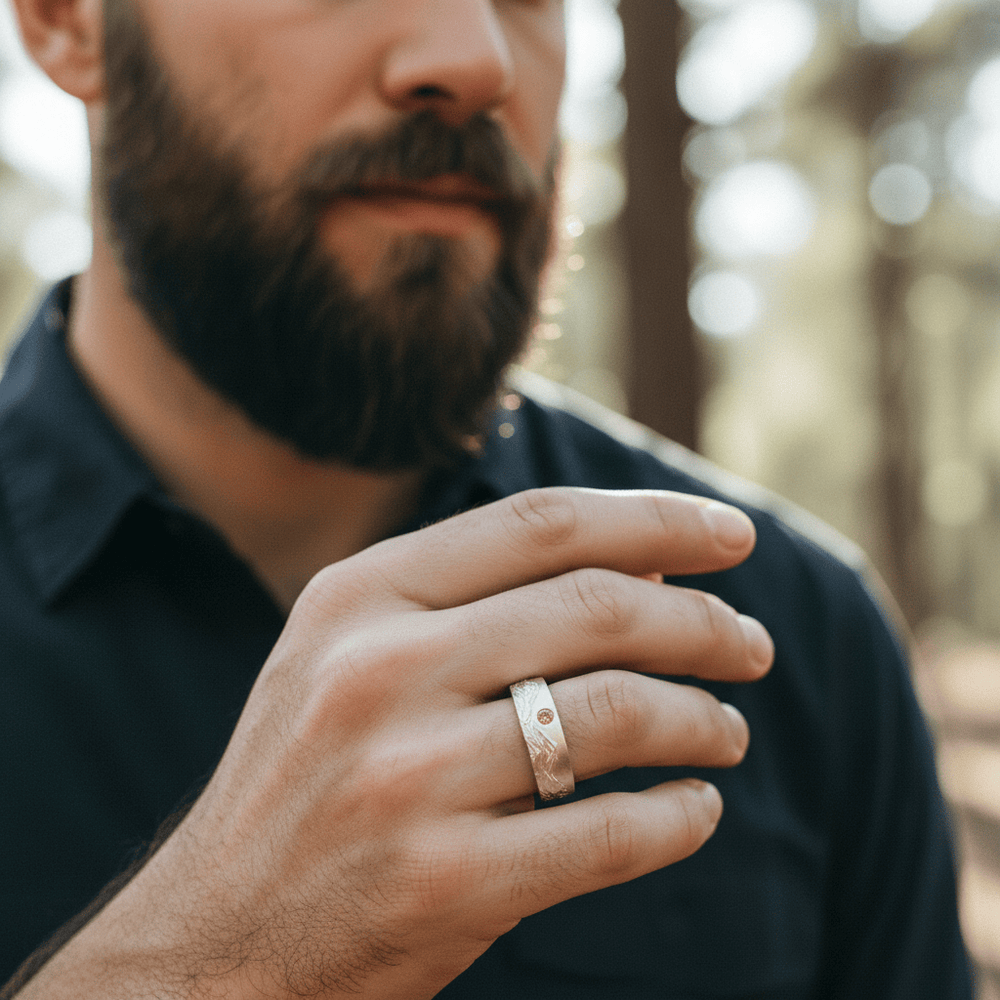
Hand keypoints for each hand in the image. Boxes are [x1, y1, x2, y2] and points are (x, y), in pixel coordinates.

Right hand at [25, 488, 771, 999]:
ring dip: (702, 718)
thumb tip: (646, 569)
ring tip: (728, 730)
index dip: (655, 520)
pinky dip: (678, 819)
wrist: (212, 941)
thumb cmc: (307, 779)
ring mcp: (406, 778)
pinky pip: (609, 835)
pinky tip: (695, 811)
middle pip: (596, 609)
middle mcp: (377, 672)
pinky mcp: (441, 883)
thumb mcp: (356, 659)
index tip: (730, 535)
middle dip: (703, 623)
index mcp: (358, 598)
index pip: (539, 524)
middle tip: (751, 645)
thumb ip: (479, 602)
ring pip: (616, 714)